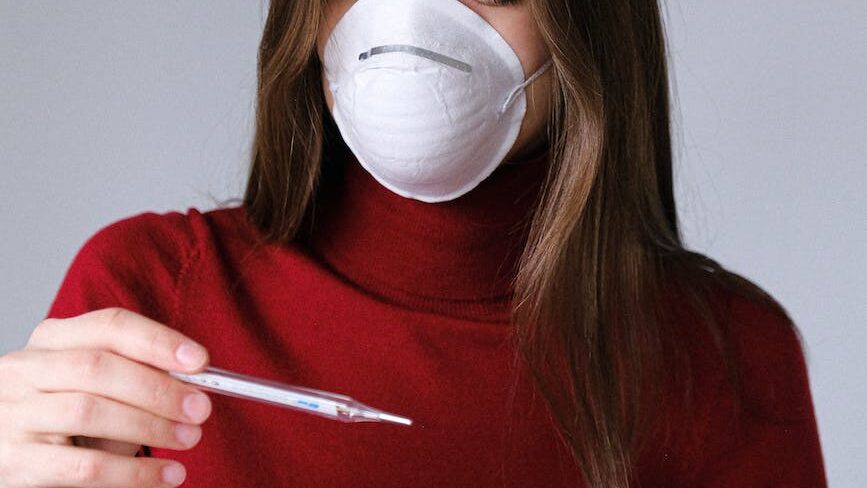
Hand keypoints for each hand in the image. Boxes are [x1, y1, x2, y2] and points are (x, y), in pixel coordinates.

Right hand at [0, 308, 211, 486]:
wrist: (4, 449)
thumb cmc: (61, 416)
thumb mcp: (93, 386)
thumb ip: (135, 378)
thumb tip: (192, 386)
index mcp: (52, 339)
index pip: (110, 326)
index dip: (158, 341)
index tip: (199, 361)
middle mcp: (25, 369)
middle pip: (99, 367)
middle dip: (159, 388)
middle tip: (200, 409)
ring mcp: (13, 413)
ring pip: (90, 412)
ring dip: (150, 427)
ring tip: (189, 439)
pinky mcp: (12, 460)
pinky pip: (83, 467)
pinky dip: (133, 473)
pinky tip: (165, 476)